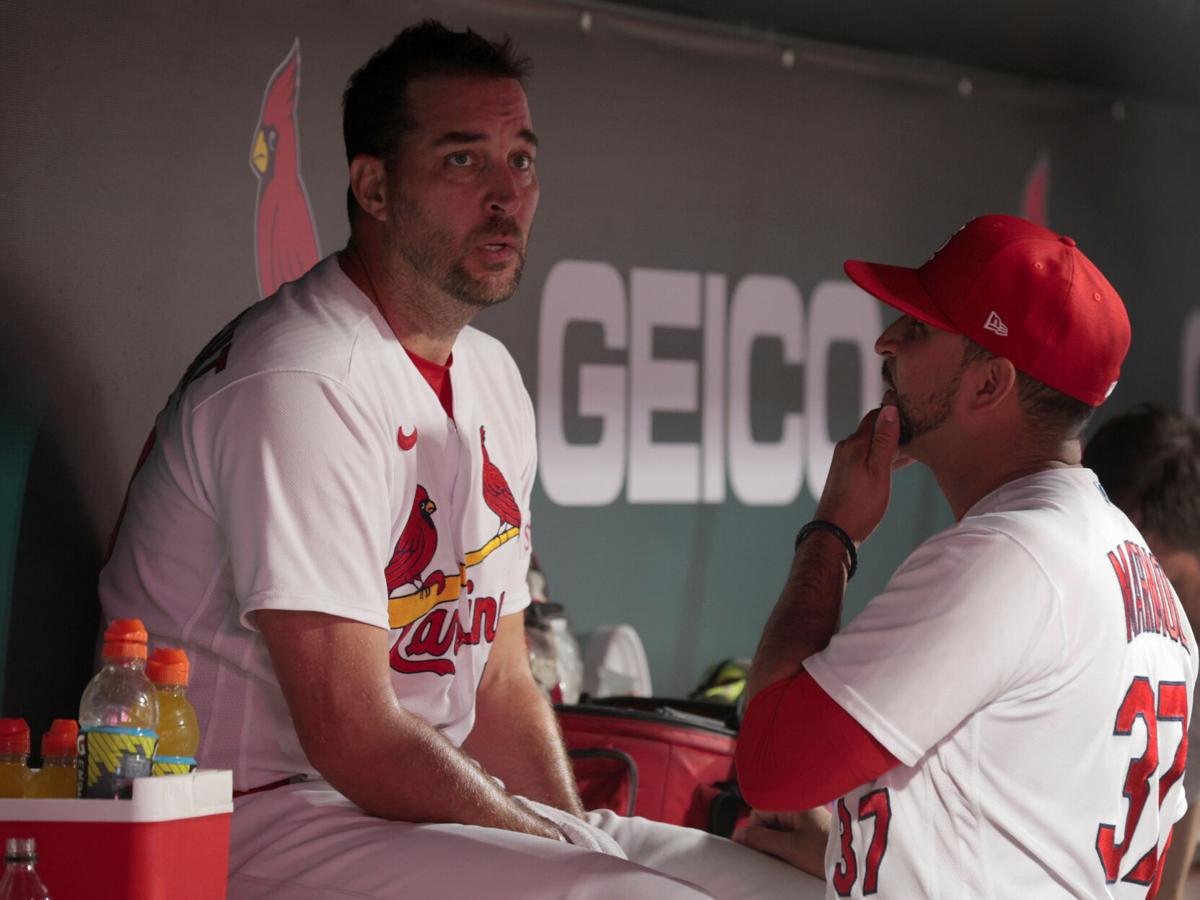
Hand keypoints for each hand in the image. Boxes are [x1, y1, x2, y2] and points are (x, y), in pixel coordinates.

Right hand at [733, 807, 829, 876]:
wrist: (859, 868)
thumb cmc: (827, 852)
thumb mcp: (790, 848)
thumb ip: (761, 839)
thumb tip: (739, 836)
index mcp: (794, 802)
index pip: (760, 809)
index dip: (753, 829)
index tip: (750, 847)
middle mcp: (800, 808)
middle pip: (769, 820)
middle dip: (765, 838)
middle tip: (768, 856)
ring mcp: (807, 821)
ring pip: (779, 831)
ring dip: (776, 845)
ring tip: (784, 859)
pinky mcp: (813, 834)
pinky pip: (790, 837)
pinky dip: (786, 849)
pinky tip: (791, 860)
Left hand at [813, 405, 907, 544]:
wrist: (835, 533)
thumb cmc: (859, 506)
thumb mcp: (878, 471)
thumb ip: (884, 441)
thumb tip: (890, 409)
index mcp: (855, 444)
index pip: (877, 415)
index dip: (896, 412)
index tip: (917, 414)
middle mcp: (847, 447)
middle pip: (875, 428)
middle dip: (897, 428)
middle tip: (922, 430)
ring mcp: (845, 460)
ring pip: (873, 444)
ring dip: (893, 444)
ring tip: (918, 446)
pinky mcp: (847, 473)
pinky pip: (869, 457)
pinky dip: (884, 457)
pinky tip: (901, 462)